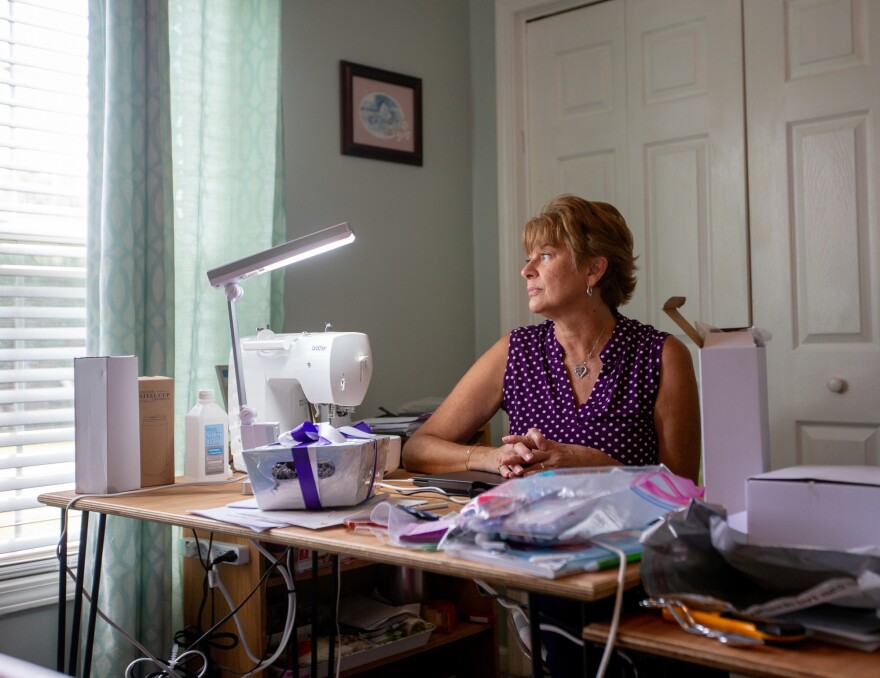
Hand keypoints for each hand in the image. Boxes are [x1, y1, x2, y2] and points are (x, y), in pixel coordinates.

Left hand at [498, 428, 616, 476]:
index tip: (505, 438)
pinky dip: (533, 475)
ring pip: (534, 463)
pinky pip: (544, 472)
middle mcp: (549, 451)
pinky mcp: (558, 469)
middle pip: (529, 451)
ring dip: (520, 467)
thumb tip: (535, 450)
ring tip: (509, 470)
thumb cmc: (575, 454)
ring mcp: (554, 460)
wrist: (592, 458)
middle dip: (515, 455)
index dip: (517, 439)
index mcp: (549, 444)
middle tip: (502, 457)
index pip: (530, 440)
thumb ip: (547, 448)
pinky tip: (524, 478)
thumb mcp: (560, 448)